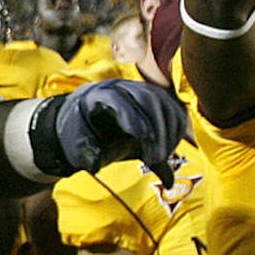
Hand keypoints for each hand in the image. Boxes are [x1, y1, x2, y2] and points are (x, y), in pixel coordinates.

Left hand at [44, 79, 185, 184]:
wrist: (85, 124)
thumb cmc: (80, 135)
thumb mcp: (78, 146)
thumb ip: (90, 154)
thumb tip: (96, 167)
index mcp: (96, 95)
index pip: (117, 98)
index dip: (131, 117)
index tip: (143, 138)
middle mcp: (120, 88)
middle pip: (147, 97)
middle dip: (156, 128)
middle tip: (156, 158)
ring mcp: (140, 92)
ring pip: (164, 103)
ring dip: (168, 133)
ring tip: (161, 158)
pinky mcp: (156, 102)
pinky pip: (174, 111)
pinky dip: (176, 131)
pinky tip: (167, 151)